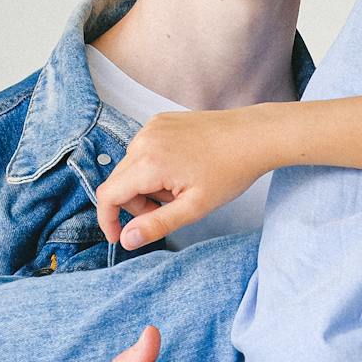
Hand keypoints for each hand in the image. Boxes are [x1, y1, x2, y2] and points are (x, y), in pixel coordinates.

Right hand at [94, 110, 272, 249]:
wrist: (253, 136)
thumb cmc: (230, 171)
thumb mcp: (194, 207)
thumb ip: (156, 225)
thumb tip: (126, 241)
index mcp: (149, 163)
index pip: (108, 195)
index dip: (108, 220)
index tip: (119, 237)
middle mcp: (144, 140)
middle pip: (118, 182)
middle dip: (136, 204)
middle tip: (170, 210)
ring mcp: (151, 127)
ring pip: (131, 167)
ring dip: (147, 185)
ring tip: (181, 187)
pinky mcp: (160, 120)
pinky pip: (143, 150)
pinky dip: (154, 166)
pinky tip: (182, 169)